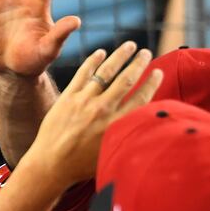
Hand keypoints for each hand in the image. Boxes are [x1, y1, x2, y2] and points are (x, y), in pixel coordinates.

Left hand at [20, 41, 162, 186]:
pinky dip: (93, 61)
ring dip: (120, 56)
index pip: (141, 98)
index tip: (158, 72)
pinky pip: (83, 74)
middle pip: (126, 80)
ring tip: (130, 45)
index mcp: (117, 125)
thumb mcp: (113, 153)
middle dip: (139, 63)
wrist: (51, 165)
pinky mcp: (68, 97)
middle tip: (147, 53)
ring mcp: (84, 101)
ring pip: (106, 72)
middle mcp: (103, 110)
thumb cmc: (84, 165)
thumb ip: (128, 136)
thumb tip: (147, 127)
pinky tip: (101, 52)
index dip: (152, 83)